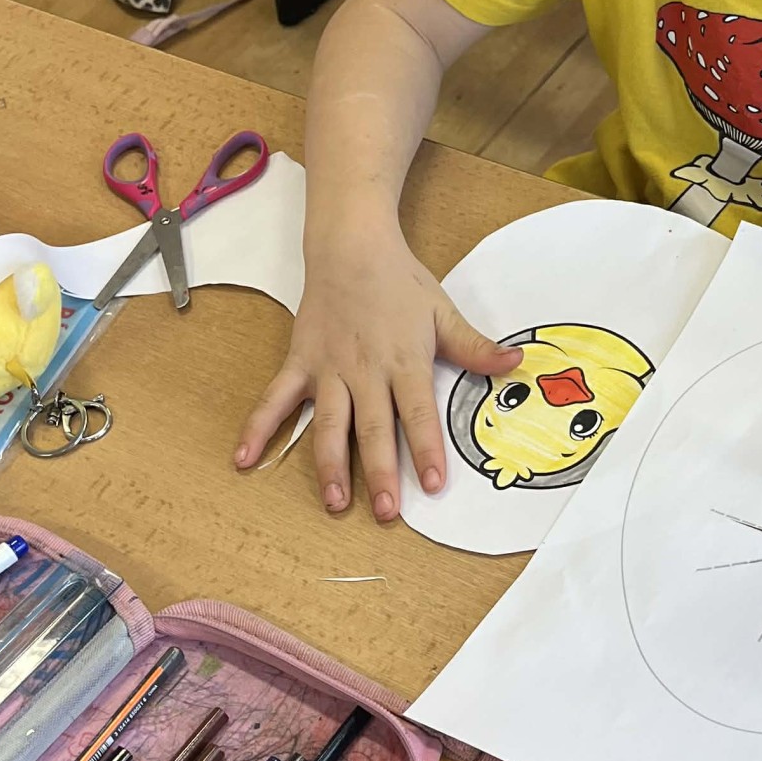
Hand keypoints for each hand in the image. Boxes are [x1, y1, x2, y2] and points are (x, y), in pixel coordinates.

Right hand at [235, 233, 520, 520]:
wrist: (351, 247)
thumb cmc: (400, 282)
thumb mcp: (443, 313)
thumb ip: (475, 347)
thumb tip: (516, 363)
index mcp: (403, 361)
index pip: (417, 413)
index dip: (425, 450)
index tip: (433, 485)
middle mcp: (364, 371)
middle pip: (371, 429)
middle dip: (380, 473)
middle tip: (387, 513)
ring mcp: (328, 369)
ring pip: (327, 424)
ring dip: (329, 465)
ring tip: (335, 502)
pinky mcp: (299, 362)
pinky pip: (276, 399)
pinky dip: (258, 428)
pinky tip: (245, 459)